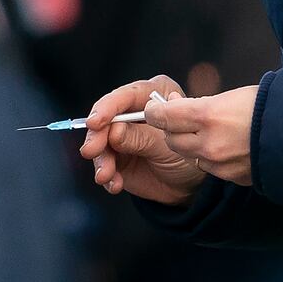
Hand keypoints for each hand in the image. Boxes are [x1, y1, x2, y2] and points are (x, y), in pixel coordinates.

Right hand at [80, 75, 205, 204]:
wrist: (190, 184)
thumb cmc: (187, 155)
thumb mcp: (167, 145)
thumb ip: (140, 137)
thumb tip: (114, 131)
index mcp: (149, 97)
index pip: (124, 97)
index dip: (107, 108)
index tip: (95, 122)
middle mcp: (132, 113)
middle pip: (105, 119)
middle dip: (96, 137)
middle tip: (92, 150)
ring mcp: (120, 136)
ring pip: (100, 144)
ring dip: (101, 161)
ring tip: (106, 175)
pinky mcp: (115, 157)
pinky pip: (103, 164)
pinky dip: (107, 176)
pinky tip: (115, 184)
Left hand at [144, 85, 257, 185]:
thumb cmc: (270, 105)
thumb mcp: (232, 96)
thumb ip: (200, 104)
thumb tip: (177, 105)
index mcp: (208, 116)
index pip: (163, 116)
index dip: (155, 111)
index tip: (155, 107)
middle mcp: (209, 143)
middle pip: (171, 140)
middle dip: (171, 129)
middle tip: (178, 117)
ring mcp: (220, 164)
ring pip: (189, 156)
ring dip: (190, 144)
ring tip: (206, 130)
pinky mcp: (232, 178)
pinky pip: (210, 167)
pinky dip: (210, 157)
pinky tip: (225, 145)